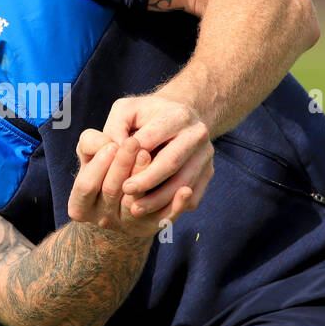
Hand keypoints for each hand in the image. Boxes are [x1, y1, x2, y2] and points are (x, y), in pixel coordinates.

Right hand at [68, 130, 192, 237]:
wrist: (125, 189)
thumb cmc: (106, 162)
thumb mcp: (91, 152)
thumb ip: (91, 143)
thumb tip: (108, 143)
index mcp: (80, 206)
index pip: (86, 186)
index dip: (98, 165)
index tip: (111, 144)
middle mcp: (101, 220)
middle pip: (110, 192)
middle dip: (122, 165)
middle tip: (134, 143)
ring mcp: (126, 227)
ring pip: (136, 205)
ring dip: (145, 179)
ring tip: (153, 155)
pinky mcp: (150, 228)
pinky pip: (162, 220)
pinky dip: (175, 206)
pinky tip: (185, 189)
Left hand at [99, 93, 214, 216]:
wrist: (179, 122)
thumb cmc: (145, 117)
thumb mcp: (126, 111)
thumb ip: (116, 127)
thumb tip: (116, 150)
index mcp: (177, 114)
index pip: (153, 139)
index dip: (133, 159)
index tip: (118, 177)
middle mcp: (197, 133)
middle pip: (172, 162)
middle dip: (147, 181)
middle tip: (126, 192)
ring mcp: (206, 154)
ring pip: (183, 183)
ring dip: (158, 200)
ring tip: (136, 209)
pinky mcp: (208, 172)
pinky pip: (193, 196)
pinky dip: (173, 208)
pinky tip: (153, 213)